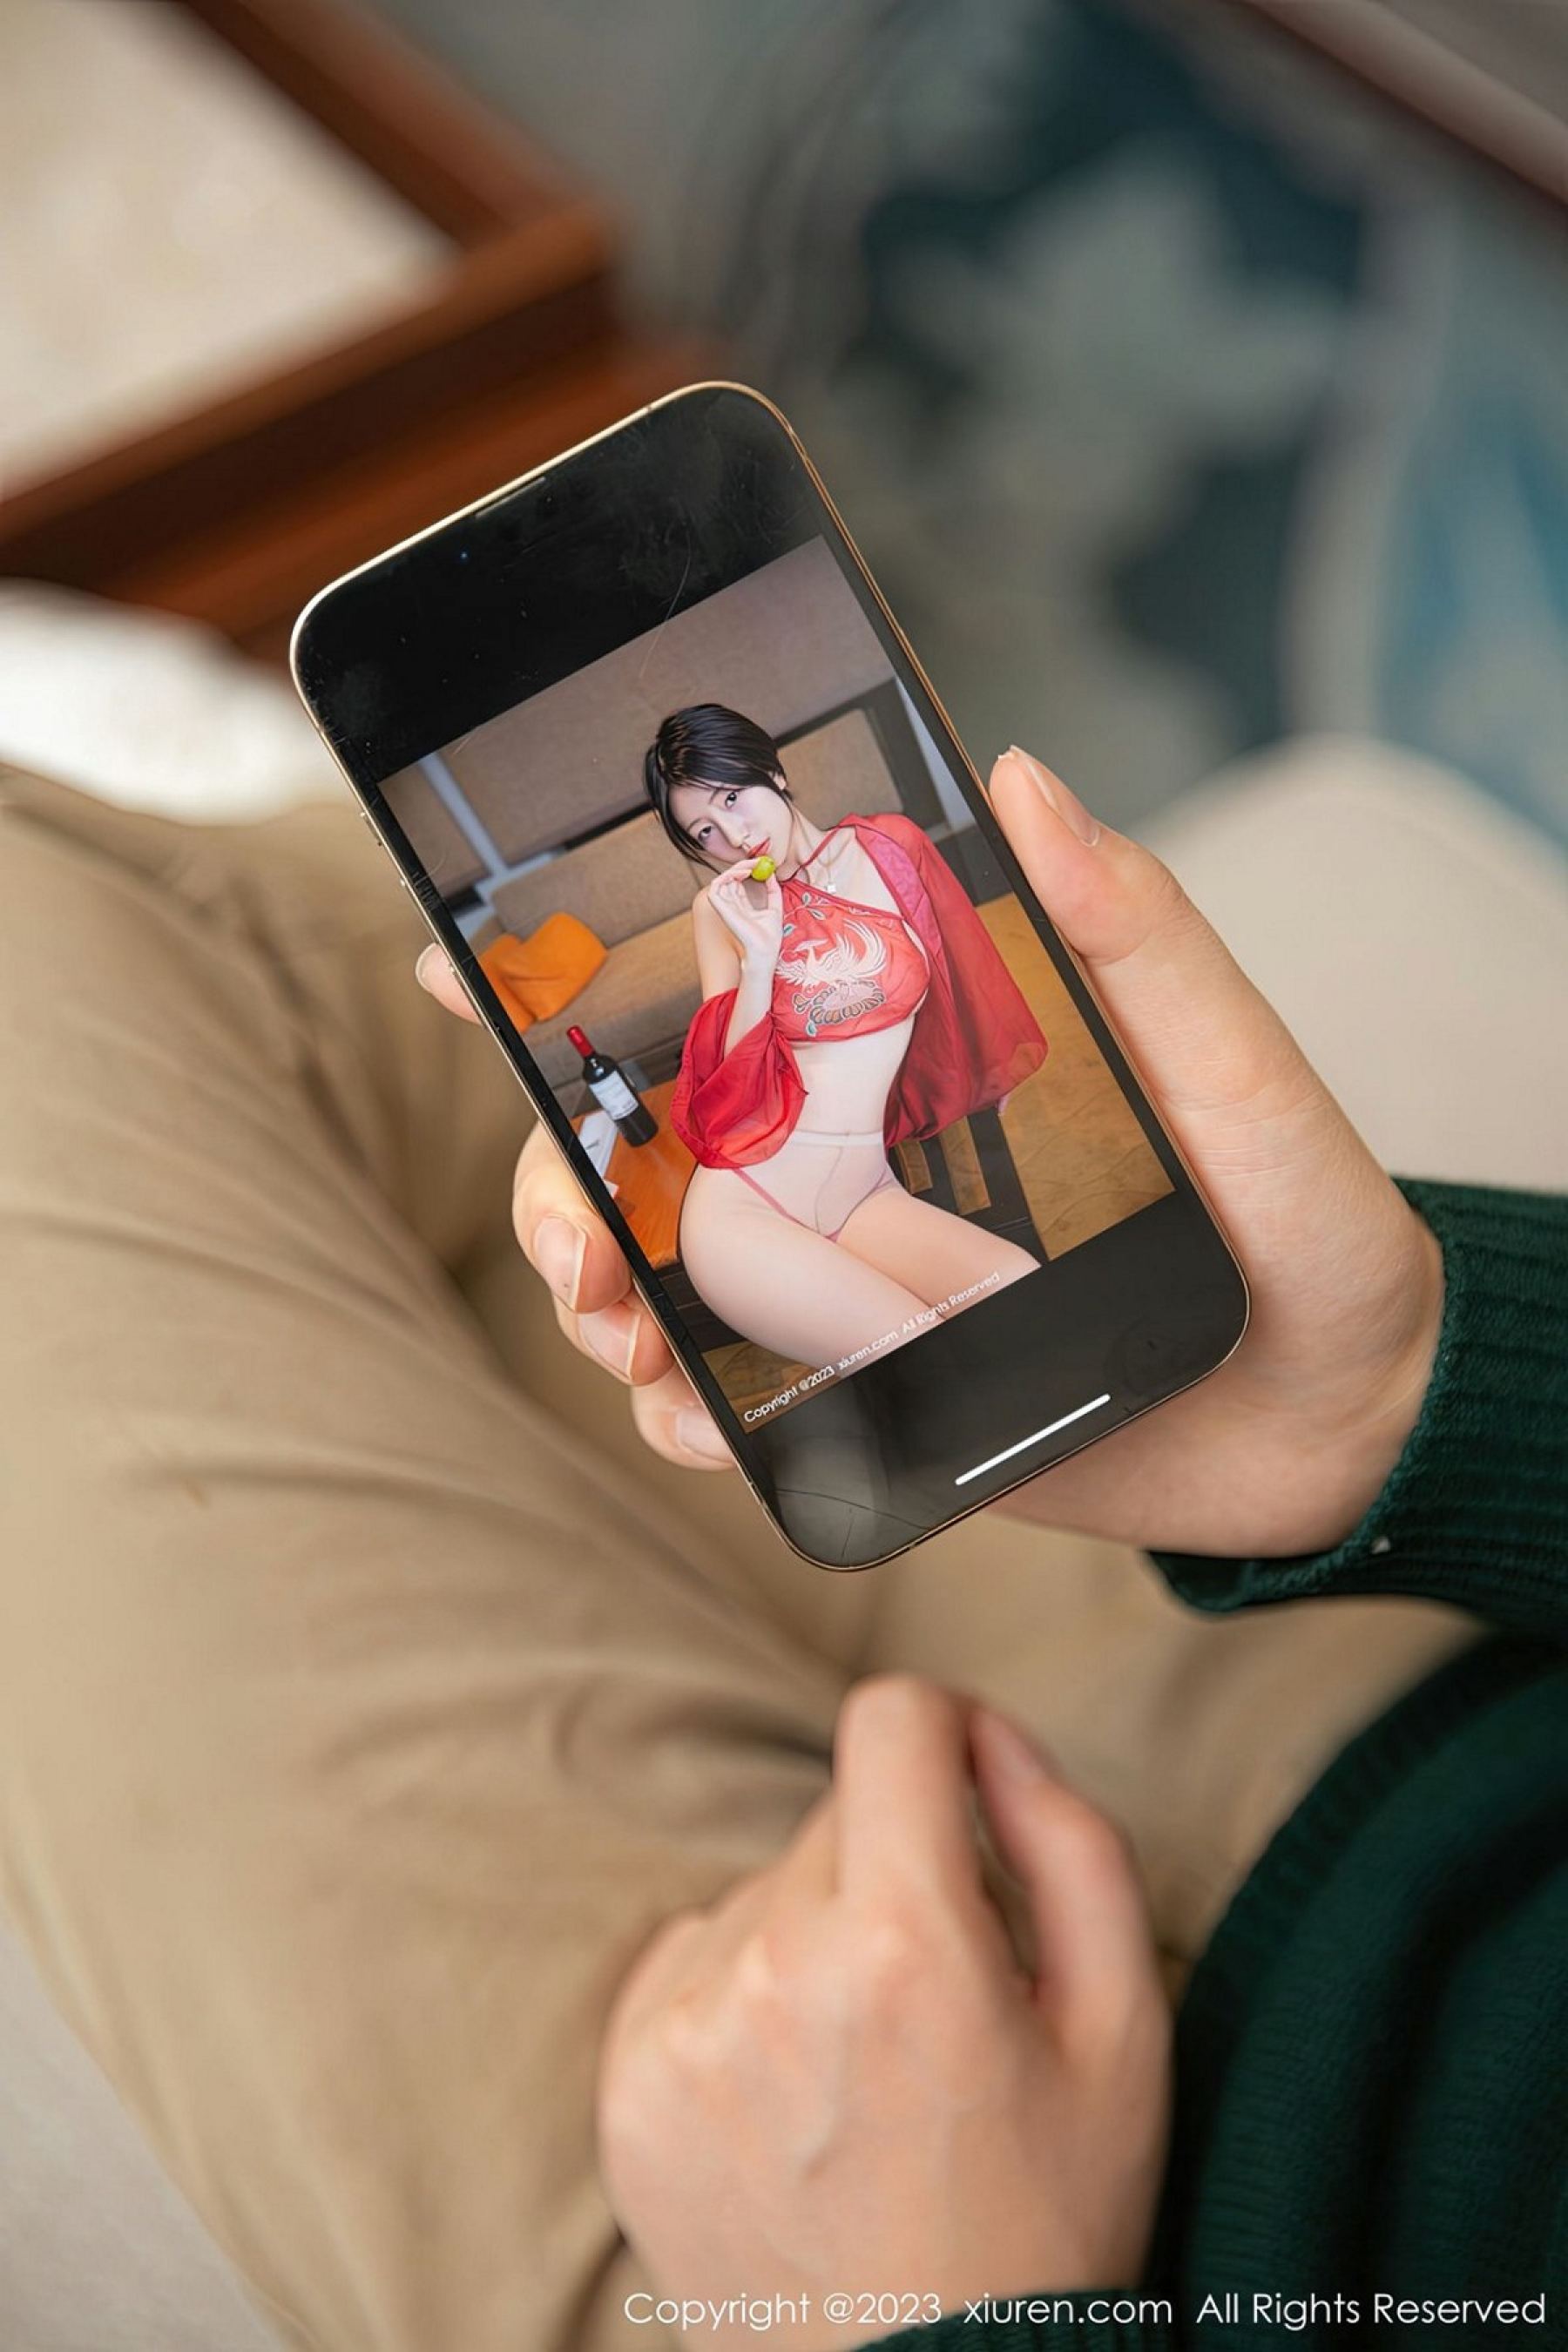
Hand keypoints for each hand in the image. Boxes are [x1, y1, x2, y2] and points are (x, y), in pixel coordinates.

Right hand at [415, 742, 1444, 1549]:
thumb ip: (1136, 933)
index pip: (733, 994)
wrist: (1351, 1418)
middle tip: (571, 1233)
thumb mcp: (1233, 1068)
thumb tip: (1020, 773)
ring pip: (672, 1272)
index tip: (470, 966)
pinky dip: (687, 1409)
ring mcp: (862, 1284)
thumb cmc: (1303, 1222)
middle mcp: (867, 1162)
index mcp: (919, 1059)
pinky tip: (691, 1419)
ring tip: (618, 1336)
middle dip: (566, 1178)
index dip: (588, 977)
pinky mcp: (880, 1396)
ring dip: (602, 1297)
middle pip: (657, 1146)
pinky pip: (748, 1398)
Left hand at [597, 1676, 1169, 2347]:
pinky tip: (800, 2092)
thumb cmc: (1043, 2223)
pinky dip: (748, 1993)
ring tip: (872, 2067)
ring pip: (766, 1887)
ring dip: (822, 1933)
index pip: (892, 1718)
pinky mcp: (628, 2083)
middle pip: (837, 1812)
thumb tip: (991, 1736)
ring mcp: (685, 2027)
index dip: (946, 1733)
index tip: (968, 1789)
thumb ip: (1071, 1845)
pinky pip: (693, 1957)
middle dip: (901, 1865)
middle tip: (948, 1992)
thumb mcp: (1124, 2032)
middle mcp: (776, 1965)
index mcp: (907, 1940)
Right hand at [702, 858, 784, 969]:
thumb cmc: (770, 936)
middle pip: (730, 878)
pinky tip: (742, 874)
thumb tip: (771, 873)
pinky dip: (727, 875)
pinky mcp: (720, 908)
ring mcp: (724, 907)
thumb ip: (772, 891)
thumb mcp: (775, 908)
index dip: (748, 870)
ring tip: (751, 867)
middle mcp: (731, 906)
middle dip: (743, 866)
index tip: (761, 863)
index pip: (739, 882)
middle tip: (757, 861)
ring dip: (736, 868)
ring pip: (723, 879)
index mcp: (742, 907)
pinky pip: (716, 885)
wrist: (765, 949)